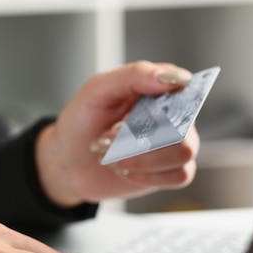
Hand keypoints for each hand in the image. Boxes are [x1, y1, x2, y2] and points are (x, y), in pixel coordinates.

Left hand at [35, 60, 198, 206]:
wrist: (68, 162)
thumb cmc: (81, 122)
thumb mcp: (97, 90)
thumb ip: (134, 75)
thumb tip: (174, 78)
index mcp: (158, 88)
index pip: (184, 86)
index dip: (167, 102)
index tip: (134, 113)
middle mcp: (172, 114)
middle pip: (184, 126)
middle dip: (140, 137)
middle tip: (108, 136)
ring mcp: (173, 144)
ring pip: (183, 153)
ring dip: (141, 157)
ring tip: (113, 155)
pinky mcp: (168, 171)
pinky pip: (179, 176)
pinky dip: (147, 175)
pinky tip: (125, 169)